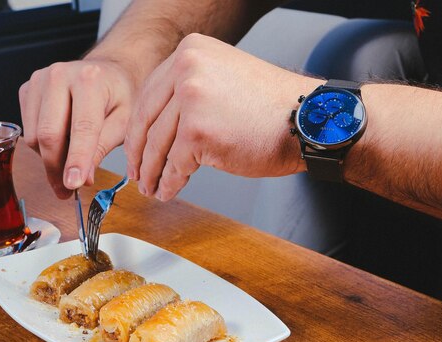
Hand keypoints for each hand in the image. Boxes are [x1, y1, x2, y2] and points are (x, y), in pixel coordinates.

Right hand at [19, 58, 135, 198]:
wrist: (107, 71)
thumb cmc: (118, 96)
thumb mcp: (124, 122)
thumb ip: (102, 149)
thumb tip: (82, 178)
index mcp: (90, 80)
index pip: (82, 128)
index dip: (76, 160)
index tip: (73, 184)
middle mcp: (60, 75)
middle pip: (49, 134)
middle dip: (57, 169)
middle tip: (66, 191)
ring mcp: (39, 81)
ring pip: (35, 137)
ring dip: (50, 158)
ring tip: (70, 161)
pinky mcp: (27, 89)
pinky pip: (28, 131)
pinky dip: (42, 145)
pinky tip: (60, 141)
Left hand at [124, 33, 315, 200]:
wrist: (306, 120)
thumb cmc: (271, 107)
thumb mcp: (222, 78)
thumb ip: (188, 90)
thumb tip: (159, 123)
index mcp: (190, 51)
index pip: (149, 95)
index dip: (138, 128)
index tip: (136, 146)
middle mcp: (186, 68)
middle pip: (147, 120)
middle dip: (139, 153)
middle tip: (138, 172)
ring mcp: (190, 99)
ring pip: (158, 145)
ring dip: (153, 172)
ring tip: (151, 186)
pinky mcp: (198, 131)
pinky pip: (175, 164)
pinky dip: (170, 182)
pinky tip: (169, 189)